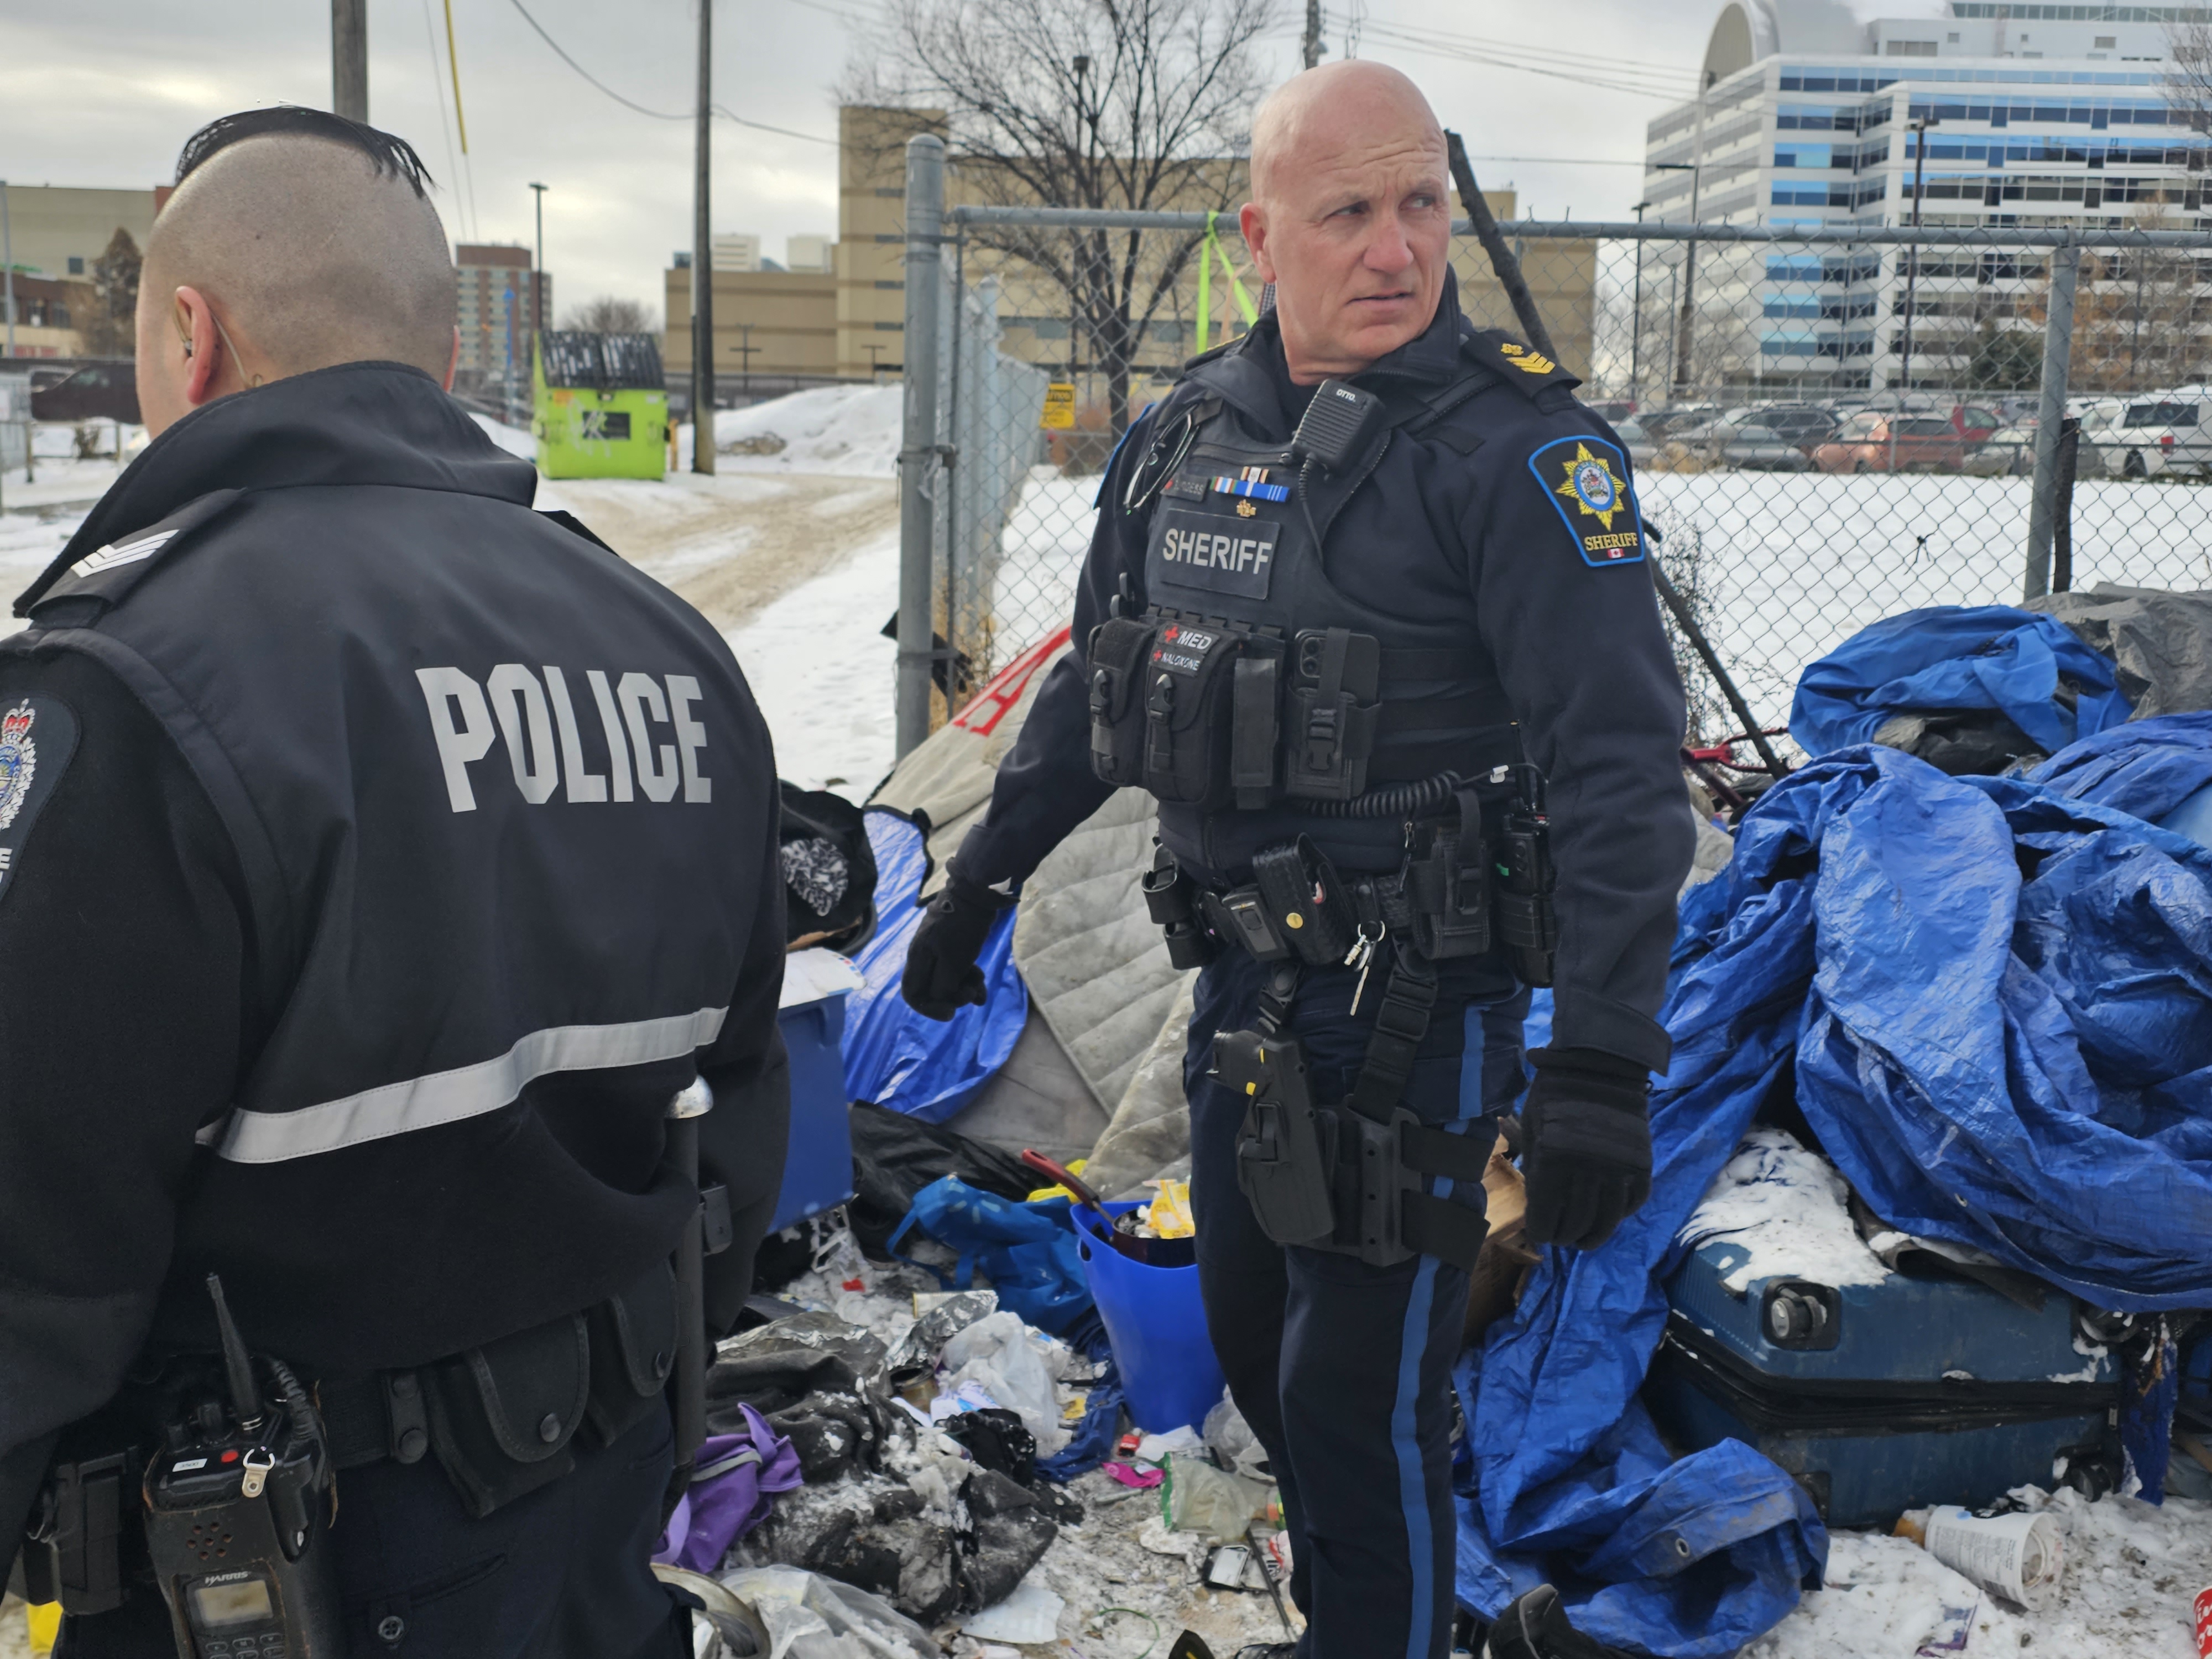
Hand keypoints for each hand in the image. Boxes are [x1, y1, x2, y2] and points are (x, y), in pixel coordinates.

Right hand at [899, 865, 1008, 1021]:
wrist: (975, 894)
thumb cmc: (962, 928)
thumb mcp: (953, 961)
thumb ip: (943, 985)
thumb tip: (940, 1000)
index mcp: (918, 959)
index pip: (912, 994)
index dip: (928, 1008)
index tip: (951, 1013)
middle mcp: (924, 957)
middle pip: (932, 990)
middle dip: (953, 997)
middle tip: (972, 994)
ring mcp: (938, 951)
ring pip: (947, 981)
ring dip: (965, 989)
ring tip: (981, 987)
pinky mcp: (953, 946)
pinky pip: (958, 971)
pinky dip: (969, 979)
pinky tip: (982, 981)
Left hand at [1519, 1047, 1652, 1250]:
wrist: (1599, 1064)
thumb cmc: (1554, 1091)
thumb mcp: (1531, 1125)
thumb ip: (1534, 1162)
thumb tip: (1537, 1198)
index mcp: (1552, 1164)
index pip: (1546, 1218)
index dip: (1542, 1231)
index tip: (1541, 1234)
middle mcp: (1586, 1174)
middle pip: (1575, 1225)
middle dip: (1565, 1237)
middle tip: (1561, 1238)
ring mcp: (1617, 1171)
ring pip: (1607, 1222)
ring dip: (1594, 1237)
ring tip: (1584, 1241)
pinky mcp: (1641, 1165)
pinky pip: (1633, 1202)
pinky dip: (1621, 1214)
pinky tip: (1611, 1216)